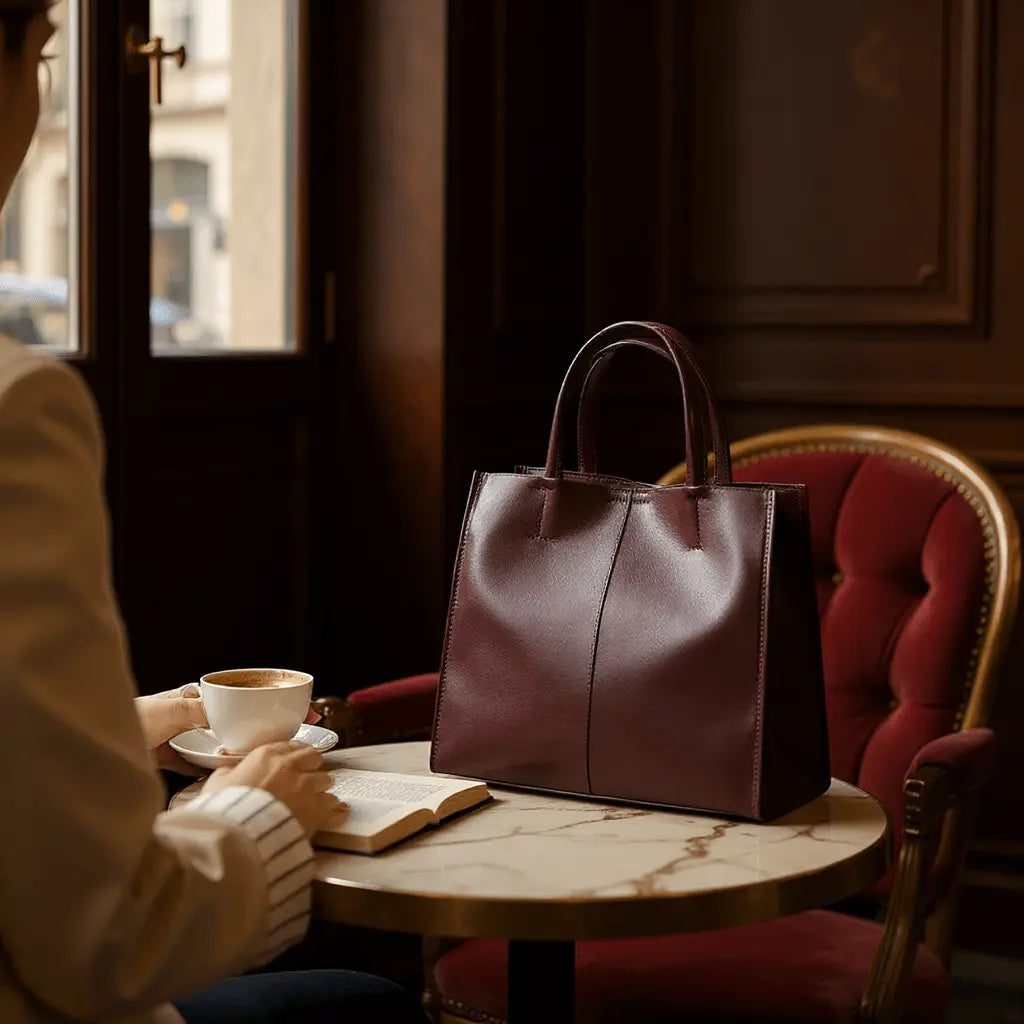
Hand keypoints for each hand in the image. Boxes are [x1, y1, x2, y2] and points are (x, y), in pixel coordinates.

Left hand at [135, 684, 322, 775]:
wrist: (100, 747)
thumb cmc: (131, 718)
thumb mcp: (172, 708)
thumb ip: (201, 709)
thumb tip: (232, 713)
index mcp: (198, 697)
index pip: (243, 696)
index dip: (270, 700)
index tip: (297, 706)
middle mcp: (196, 716)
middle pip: (240, 722)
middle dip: (267, 727)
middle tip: (297, 733)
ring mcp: (188, 739)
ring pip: (226, 745)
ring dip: (245, 751)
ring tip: (271, 757)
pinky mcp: (178, 761)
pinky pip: (205, 766)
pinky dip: (219, 771)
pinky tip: (237, 775)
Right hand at [202, 741, 344, 838]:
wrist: (237, 836)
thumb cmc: (224, 810)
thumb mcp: (217, 783)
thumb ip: (230, 772)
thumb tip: (231, 772)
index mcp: (267, 755)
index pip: (292, 746)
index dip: (295, 755)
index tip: (295, 761)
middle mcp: (291, 766)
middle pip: (314, 758)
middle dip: (312, 767)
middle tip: (306, 779)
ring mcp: (306, 787)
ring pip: (326, 781)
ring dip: (321, 789)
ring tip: (314, 800)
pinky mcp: (317, 809)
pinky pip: (334, 804)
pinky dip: (332, 809)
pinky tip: (330, 813)